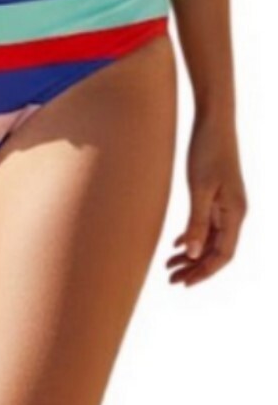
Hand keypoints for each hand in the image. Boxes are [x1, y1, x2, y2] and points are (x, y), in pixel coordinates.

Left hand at [167, 111, 247, 285]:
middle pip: (216, 251)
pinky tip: (177, 244)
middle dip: (195, 267)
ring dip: (192, 254)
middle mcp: (235, 213)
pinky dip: (193, 236)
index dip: (204, 272)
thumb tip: (193, 254)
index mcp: (235, 214)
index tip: (183, 283)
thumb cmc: (207, 151)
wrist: (213, 122)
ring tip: (169, 266)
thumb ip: (197, 222)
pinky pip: (207, 224)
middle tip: (171, 279)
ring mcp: (227, 204)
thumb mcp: (200, 188)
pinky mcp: (217, 195)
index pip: (222, 255)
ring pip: (210, 239)